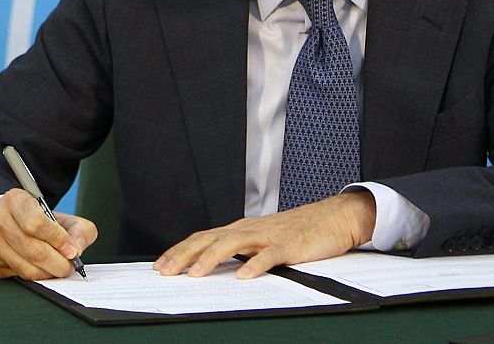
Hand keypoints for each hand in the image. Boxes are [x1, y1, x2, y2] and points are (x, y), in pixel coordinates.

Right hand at [0, 188, 97, 279]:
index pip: (36, 223)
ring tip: (58, 268)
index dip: (58, 239)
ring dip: (48, 272)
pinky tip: (40, 268)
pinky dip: (35, 276)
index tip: (72, 249)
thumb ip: (77, 228)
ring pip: (26, 268)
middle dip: (57, 263)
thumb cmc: (31, 219)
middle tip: (69, 265)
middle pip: (33, 251)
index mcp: (14, 200)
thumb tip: (77, 249)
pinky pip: (18, 276)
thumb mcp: (57, 214)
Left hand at [154, 189, 375, 278]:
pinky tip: (243, 276)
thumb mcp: (262, 241)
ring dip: (212, 258)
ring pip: (233, 243)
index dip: (180, 251)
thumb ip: (240, 251)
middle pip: (210, 239)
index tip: (160, 265)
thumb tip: (212, 266)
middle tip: (165, 270)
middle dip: (185, 254)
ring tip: (196, 273)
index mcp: (241, 229)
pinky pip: (270, 255)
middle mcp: (249, 229)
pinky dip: (255, 265)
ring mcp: (268, 235)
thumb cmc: (296, 232)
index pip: (203, 238)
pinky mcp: (289, 244)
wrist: (332, 218)